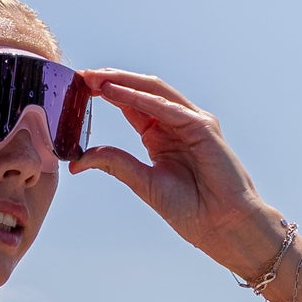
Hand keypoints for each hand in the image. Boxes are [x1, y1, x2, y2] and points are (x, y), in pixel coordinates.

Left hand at [74, 71, 282, 271]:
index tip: (78, 88)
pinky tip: (117, 93)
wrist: (223, 226)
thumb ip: (115, 164)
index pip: (130, 104)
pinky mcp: (203, 127)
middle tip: (82, 76)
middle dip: (111, 80)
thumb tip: (78, 161)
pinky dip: (141, 98)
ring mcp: (192, 122)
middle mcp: (176, 124)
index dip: (106, 93)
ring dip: (123, 82)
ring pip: (154, 91)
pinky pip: (168, 108)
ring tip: (95, 78)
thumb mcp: (144, 182)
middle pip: (141, 91)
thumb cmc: (192, 210)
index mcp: (161, 136)